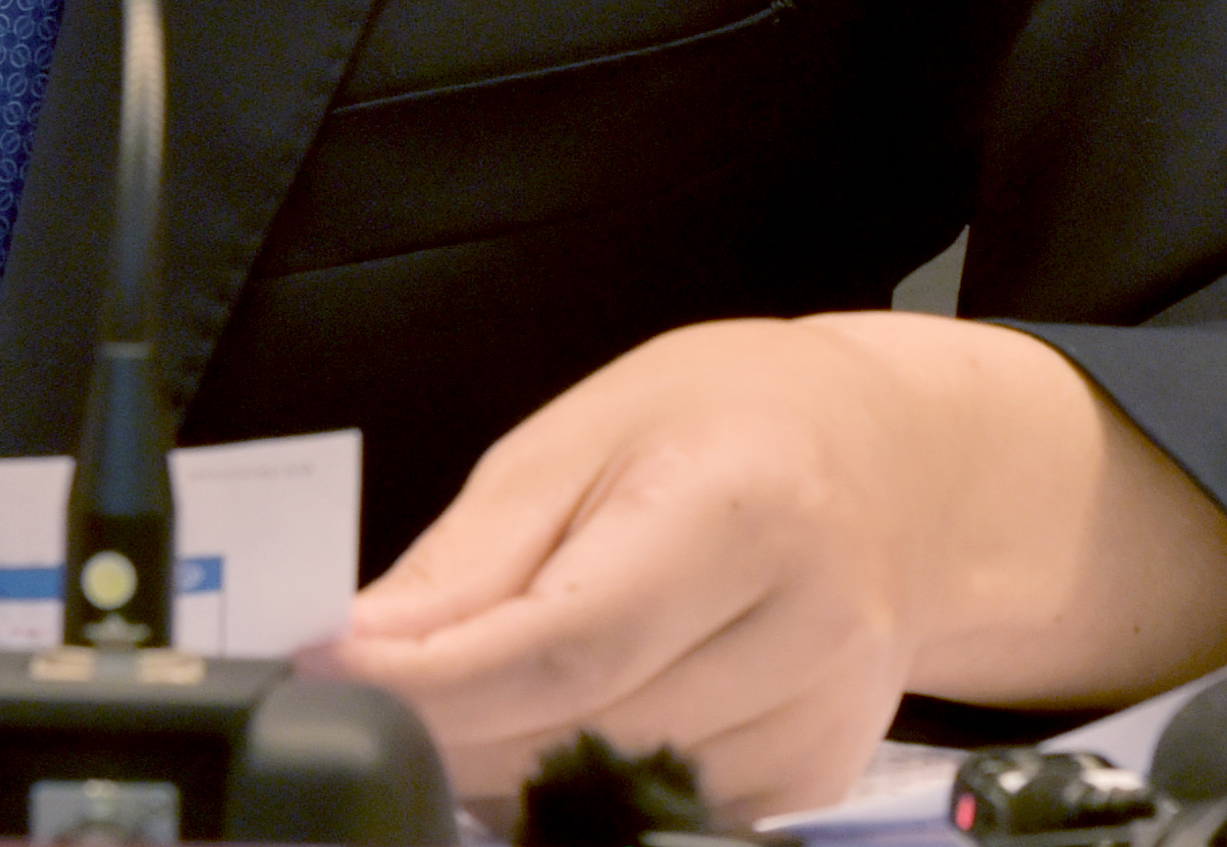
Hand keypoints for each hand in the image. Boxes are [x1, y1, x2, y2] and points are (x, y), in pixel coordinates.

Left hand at [323, 312, 1226, 818]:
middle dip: (449, 728)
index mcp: (745, 504)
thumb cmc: (723, 418)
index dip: (435, 681)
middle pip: (587, 731)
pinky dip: (580, 783)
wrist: (895, 465)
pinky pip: (666, 811)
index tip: (330, 677)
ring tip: (454, 698)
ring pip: (619, 791)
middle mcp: (809, 625)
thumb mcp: (580, 433)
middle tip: (362, 695)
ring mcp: (824, 719)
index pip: (568, 641)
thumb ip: (474, 553)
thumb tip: (363, 643)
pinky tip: (544, 726)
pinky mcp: (817, 778)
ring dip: (506, 765)